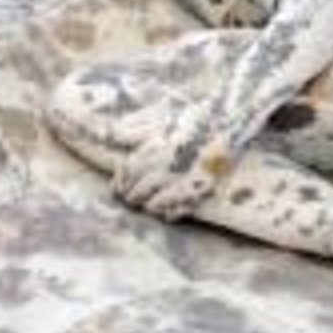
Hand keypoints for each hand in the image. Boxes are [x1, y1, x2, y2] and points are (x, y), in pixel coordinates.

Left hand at [112, 103, 234, 220]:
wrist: (225, 123)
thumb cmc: (190, 119)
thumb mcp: (158, 119)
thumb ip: (132, 129)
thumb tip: (106, 133)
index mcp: (154, 149)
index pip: (127, 173)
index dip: (119, 183)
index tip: (116, 188)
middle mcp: (166, 168)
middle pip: (138, 192)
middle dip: (131, 197)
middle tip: (129, 199)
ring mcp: (183, 180)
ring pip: (155, 204)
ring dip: (148, 206)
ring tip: (146, 205)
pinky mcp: (200, 189)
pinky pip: (179, 210)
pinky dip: (169, 213)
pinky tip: (165, 211)